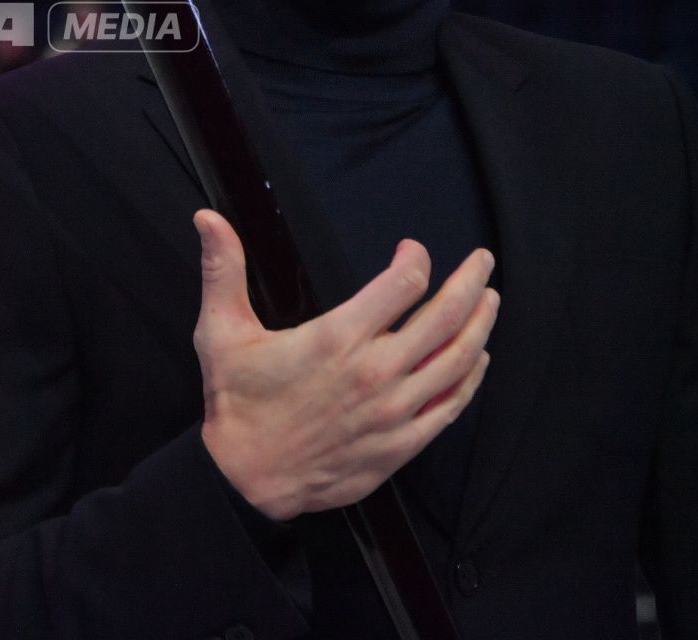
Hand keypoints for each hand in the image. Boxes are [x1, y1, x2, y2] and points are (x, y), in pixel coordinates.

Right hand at [193, 208, 497, 521]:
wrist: (246, 477)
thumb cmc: (237, 402)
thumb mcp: (221, 330)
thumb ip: (223, 269)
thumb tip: (208, 218)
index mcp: (337, 338)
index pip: (402, 284)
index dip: (415, 259)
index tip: (412, 249)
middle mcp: (374, 371)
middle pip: (443, 317)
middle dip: (469, 282)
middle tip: (482, 261)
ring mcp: (393, 410)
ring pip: (457, 360)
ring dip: (480, 325)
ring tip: (489, 301)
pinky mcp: (401, 443)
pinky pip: (451, 406)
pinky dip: (471, 379)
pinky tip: (477, 360)